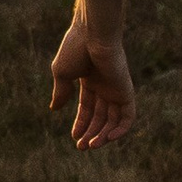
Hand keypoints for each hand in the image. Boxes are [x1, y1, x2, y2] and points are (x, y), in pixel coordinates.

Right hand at [50, 11, 134, 148]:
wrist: (93, 34)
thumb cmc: (75, 49)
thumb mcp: (62, 73)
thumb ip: (61, 92)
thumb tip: (54, 109)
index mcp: (89, 80)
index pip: (87, 108)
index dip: (81, 123)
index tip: (74, 137)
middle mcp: (105, 86)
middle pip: (100, 117)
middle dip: (91, 133)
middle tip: (82, 147)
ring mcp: (116, 89)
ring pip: (113, 120)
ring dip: (103, 135)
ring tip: (91, 145)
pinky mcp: (126, 90)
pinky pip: (127, 116)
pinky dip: (120, 129)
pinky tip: (107, 138)